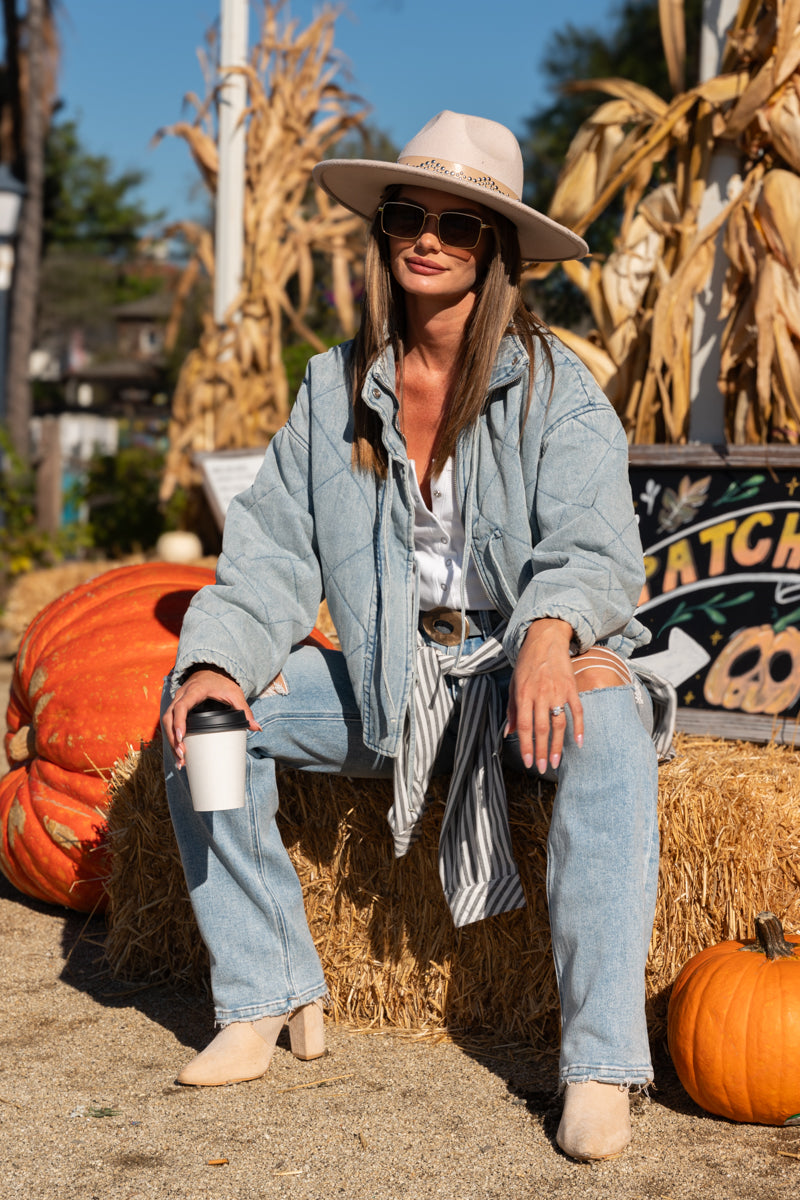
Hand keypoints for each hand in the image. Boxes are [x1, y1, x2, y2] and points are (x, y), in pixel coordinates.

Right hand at [162, 667, 260, 768]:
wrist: (210, 670)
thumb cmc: (222, 682)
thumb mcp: (234, 693)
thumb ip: (244, 710)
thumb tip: (256, 727)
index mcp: (195, 690)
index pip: (182, 706)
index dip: (179, 722)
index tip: (182, 737)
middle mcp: (182, 695)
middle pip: (169, 717)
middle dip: (173, 737)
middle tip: (182, 754)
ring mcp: (176, 701)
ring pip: (166, 722)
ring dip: (171, 741)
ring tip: (180, 760)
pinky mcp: (176, 708)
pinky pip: (169, 723)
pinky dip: (172, 738)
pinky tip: (179, 754)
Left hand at [506, 618, 583, 772]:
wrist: (546, 639)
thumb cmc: (527, 663)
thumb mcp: (514, 684)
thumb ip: (512, 709)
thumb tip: (509, 732)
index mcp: (523, 694)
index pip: (524, 726)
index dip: (526, 746)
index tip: (528, 762)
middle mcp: (540, 694)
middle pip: (541, 729)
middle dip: (541, 751)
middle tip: (542, 768)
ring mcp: (557, 691)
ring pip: (559, 723)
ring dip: (558, 745)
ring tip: (557, 762)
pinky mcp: (571, 688)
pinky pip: (577, 711)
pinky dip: (580, 727)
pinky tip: (579, 742)